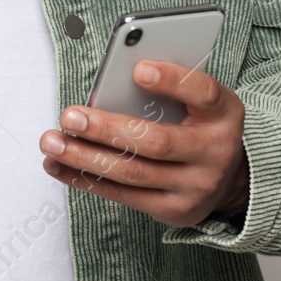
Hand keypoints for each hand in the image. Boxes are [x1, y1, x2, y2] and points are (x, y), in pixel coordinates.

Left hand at [39, 59, 249, 228]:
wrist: (228, 178)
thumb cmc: (200, 124)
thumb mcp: (198, 101)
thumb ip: (167, 89)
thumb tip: (111, 83)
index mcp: (224, 113)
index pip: (203, 93)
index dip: (172, 81)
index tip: (137, 69)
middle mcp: (215, 153)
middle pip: (157, 142)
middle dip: (107, 129)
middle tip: (70, 116)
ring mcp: (195, 187)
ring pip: (132, 173)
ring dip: (84, 157)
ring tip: (52, 142)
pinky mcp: (174, 211)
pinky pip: (123, 196)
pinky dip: (86, 180)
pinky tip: (60, 165)